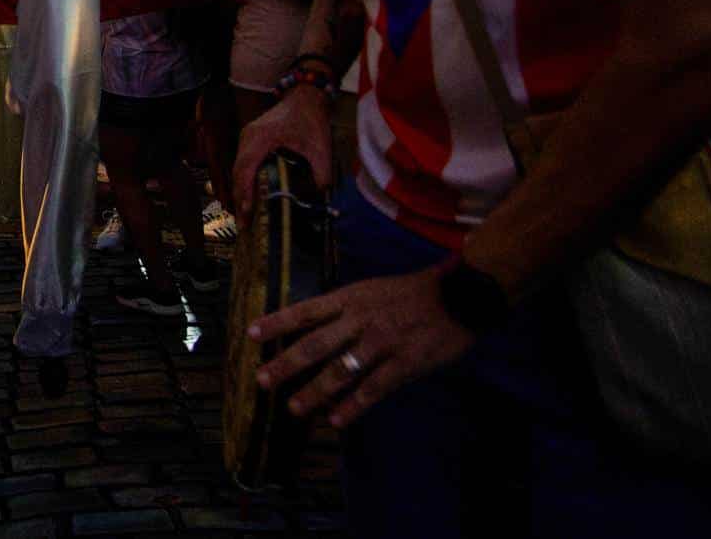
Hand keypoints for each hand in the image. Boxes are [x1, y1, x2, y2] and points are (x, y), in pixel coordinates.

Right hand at [231, 88, 333, 219]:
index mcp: (261, 137)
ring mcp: (246, 138)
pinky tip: (249, 198)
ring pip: (237, 169)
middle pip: (237, 172)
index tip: (246, 213)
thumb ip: (321, 171)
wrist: (305, 96)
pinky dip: (244, 182)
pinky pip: (242, 164)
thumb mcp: (320, 145)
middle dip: (239, 198)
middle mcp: (248, 137)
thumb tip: (320, 195)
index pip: (246, 168)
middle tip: (244, 225)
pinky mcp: (250, 141)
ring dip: (240, 192)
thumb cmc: (310, 118)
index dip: (245, 192)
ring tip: (245, 217)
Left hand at [246, 266, 473, 428]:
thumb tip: (313, 331)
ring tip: (295, 408)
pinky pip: (374, 388)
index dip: (277, 323)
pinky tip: (337, 421)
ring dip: (315, 391)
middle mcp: (361, 319)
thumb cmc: (412, 293)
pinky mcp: (405, 363)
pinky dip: (354, 406)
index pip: (306, 311)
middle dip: (286, 364)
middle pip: (315, 343)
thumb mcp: (372, 290)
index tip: (250, 334)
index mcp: (351, 298)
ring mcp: (383, 342)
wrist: (461, 295)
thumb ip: (345, 310)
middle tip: (262, 381)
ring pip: (341, 370)